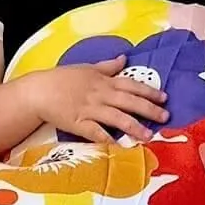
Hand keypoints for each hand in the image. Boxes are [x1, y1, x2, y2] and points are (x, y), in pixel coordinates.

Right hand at [31, 56, 167, 144]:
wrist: (39, 91)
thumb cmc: (62, 79)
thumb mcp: (87, 68)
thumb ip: (107, 66)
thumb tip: (124, 58)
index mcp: (103, 81)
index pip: (131, 85)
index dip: (149, 91)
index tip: (164, 98)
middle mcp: (100, 94)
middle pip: (129, 102)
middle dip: (149, 110)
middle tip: (165, 117)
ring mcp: (90, 110)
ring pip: (116, 118)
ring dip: (134, 127)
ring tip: (148, 136)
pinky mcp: (78, 124)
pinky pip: (96, 132)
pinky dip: (108, 139)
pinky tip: (120, 146)